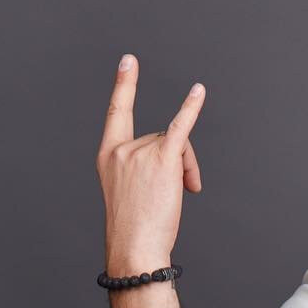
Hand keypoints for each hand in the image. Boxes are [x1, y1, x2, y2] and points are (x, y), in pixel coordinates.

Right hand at [96, 54, 205, 268]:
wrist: (135, 246)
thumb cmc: (136, 225)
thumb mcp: (130, 187)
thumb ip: (146, 162)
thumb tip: (177, 153)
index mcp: (108, 154)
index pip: (117, 113)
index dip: (124, 86)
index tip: (128, 62)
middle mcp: (122, 149)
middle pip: (162, 136)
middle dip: (178, 160)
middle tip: (183, 188)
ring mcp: (140, 152)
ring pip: (178, 144)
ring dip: (188, 166)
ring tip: (185, 190)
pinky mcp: (162, 159)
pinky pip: (180, 128)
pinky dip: (191, 108)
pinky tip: (198, 91)